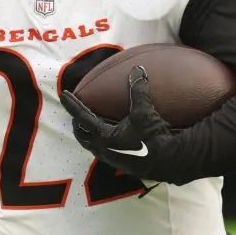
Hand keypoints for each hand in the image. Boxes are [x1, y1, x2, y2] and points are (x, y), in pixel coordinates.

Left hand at [60, 65, 180, 182]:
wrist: (171, 161)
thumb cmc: (154, 137)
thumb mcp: (145, 112)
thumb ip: (138, 90)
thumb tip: (137, 70)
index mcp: (104, 137)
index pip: (82, 117)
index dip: (72, 104)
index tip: (64, 95)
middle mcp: (104, 150)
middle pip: (82, 135)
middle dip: (77, 123)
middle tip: (77, 111)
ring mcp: (112, 159)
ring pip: (93, 145)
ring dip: (89, 134)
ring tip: (90, 123)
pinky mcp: (122, 164)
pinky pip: (104, 150)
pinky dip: (101, 140)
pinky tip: (111, 136)